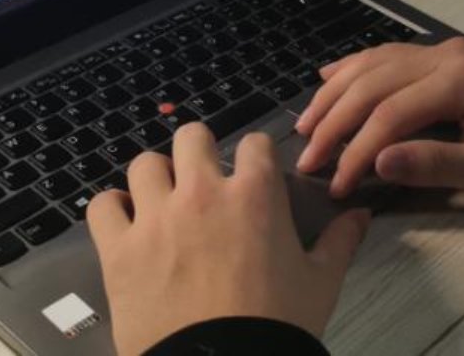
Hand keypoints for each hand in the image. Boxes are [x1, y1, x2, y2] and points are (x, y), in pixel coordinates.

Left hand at [87, 122, 368, 355]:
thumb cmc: (278, 325)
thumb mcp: (320, 283)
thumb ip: (340, 242)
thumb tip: (360, 215)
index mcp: (255, 194)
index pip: (253, 144)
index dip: (254, 159)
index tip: (252, 178)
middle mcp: (202, 192)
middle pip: (191, 137)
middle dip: (198, 154)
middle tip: (201, 183)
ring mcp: (156, 218)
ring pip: (144, 164)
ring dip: (154, 180)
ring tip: (161, 204)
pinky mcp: (119, 249)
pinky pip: (103, 206)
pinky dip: (113, 211)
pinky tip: (126, 226)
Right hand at [293, 36, 463, 202]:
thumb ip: (435, 165)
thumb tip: (376, 162)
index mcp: (460, 81)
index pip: (390, 114)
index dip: (356, 150)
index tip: (334, 185)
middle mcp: (446, 55)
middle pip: (373, 82)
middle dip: (334, 121)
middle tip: (305, 159)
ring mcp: (445, 51)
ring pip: (374, 63)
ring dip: (336, 93)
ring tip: (305, 125)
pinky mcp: (446, 56)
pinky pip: (389, 55)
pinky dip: (355, 68)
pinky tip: (330, 78)